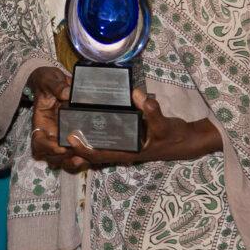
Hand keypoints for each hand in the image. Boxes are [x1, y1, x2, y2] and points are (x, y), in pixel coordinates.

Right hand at [27, 65, 84, 172]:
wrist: (56, 82)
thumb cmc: (48, 81)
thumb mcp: (50, 79)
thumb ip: (56, 86)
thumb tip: (67, 94)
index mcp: (41, 123)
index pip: (38, 142)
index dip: (47, 148)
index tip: (60, 146)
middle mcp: (50, 134)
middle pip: (51, 156)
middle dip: (63, 158)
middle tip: (77, 155)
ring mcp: (62, 137)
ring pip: (63, 159)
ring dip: (72, 162)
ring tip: (84, 159)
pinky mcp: (75, 137)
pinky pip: (77, 152)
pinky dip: (83, 157)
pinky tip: (93, 154)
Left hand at [62, 88, 221, 168]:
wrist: (185, 140)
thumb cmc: (173, 136)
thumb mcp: (164, 124)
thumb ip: (152, 111)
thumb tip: (137, 94)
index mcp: (127, 154)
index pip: (98, 154)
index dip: (82, 148)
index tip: (69, 137)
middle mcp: (122, 150)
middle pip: (94, 148)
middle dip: (78, 139)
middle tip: (63, 122)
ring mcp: (124, 143)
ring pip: (100, 140)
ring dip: (86, 132)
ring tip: (71, 116)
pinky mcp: (128, 135)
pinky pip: (108, 133)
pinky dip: (99, 126)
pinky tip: (91, 112)